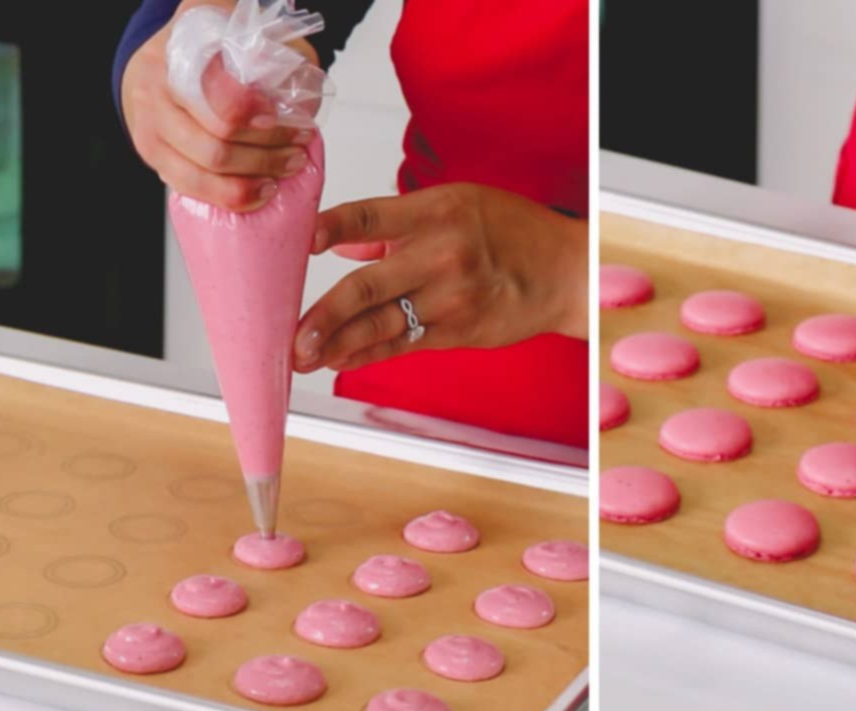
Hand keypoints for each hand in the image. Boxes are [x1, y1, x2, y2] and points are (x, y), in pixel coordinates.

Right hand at [121, 0, 318, 210]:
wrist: (160, 63)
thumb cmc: (212, 53)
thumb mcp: (249, 38)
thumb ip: (279, 57)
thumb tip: (299, 98)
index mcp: (185, 45)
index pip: (218, 88)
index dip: (252, 110)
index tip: (281, 117)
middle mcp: (158, 81)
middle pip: (218, 136)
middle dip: (268, 150)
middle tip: (299, 149)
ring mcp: (149, 120)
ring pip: (206, 165)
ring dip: (254, 177)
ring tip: (286, 170)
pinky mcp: (150, 152)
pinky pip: (190, 185)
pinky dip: (231, 195)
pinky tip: (259, 192)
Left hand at [293, 183, 588, 372]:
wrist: (565, 273)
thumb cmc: (513, 232)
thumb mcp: (458, 204)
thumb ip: (396, 225)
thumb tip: (341, 243)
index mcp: (436, 211)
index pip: (368, 217)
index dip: (329, 229)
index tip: (300, 243)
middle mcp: (441, 254)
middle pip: (367, 286)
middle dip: (322, 315)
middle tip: (290, 335)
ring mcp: (451, 298)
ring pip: (381, 324)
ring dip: (337, 344)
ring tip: (303, 356)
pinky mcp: (459, 330)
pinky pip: (405, 345)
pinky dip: (369, 355)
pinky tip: (341, 361)